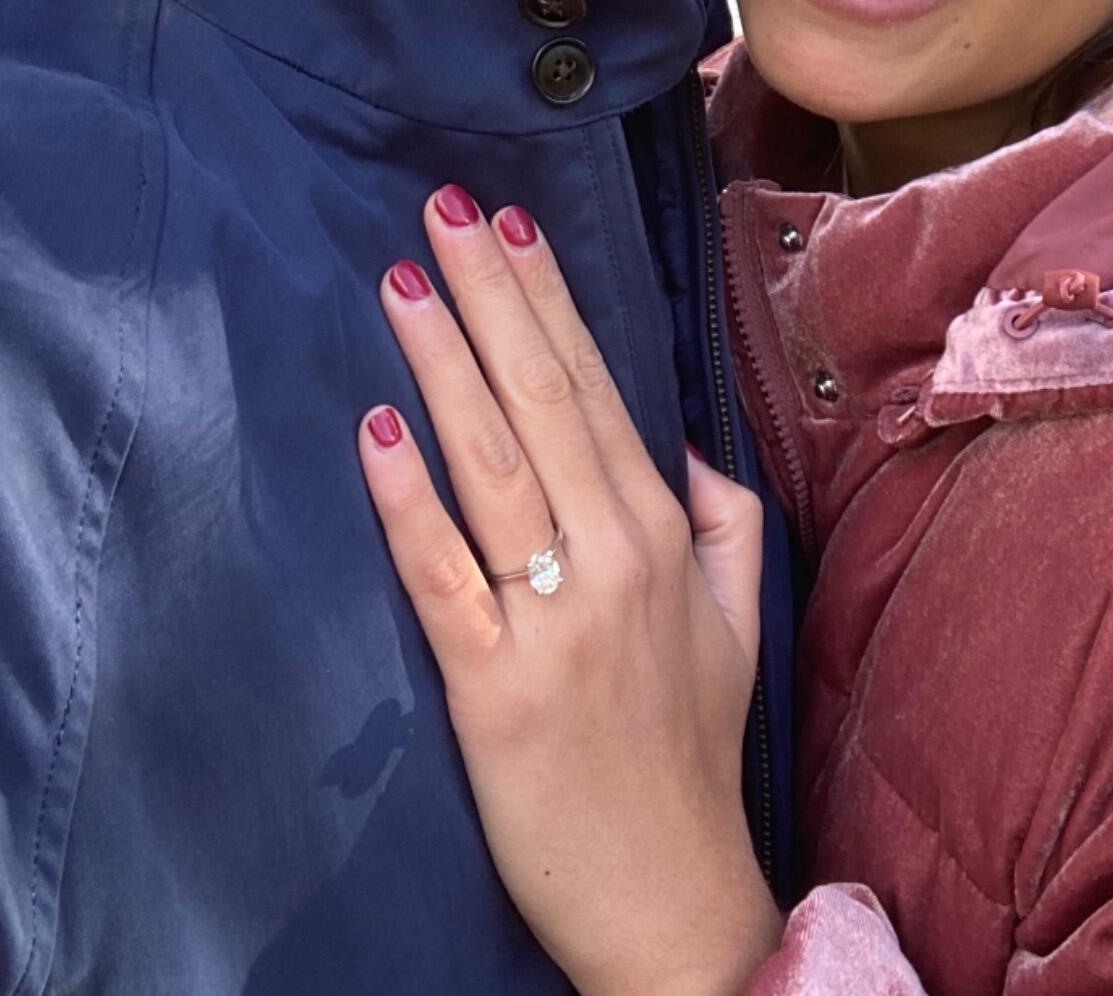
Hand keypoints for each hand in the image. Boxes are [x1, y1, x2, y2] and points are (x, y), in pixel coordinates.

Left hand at [358, 188, 781, 995]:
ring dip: (442, 365)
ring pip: (491, 466)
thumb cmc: (691, 751)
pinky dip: (409, 502)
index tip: (506, 222)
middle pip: (539, 400)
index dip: (546, 299)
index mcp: (663, 529)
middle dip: (488, 296)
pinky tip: (376, 433)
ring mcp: (552, 620)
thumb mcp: (736, 615)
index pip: (594, 385)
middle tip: (440, 209)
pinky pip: (443, 577)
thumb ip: (719, 508)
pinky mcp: (493, 688)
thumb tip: (673, 424)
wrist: (672, 903)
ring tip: (401, 282)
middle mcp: (613, 558)